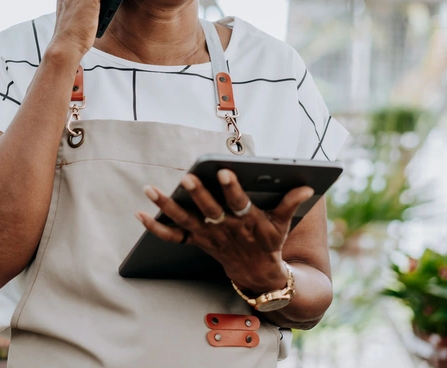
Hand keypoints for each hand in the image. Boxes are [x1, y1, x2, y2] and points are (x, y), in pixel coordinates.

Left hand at [136, 169, 313, 291]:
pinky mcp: (196, 241)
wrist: (258, 275)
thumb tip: (307, 187)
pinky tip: (139, 213)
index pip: (239, 203)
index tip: (226, 172)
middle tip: (186, 177)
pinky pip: (172, 237)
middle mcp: (224, 228)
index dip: (233, 189)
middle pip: (209, 210)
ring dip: (166, 206)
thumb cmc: (269, 241)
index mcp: (246, 221)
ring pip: (184, 220)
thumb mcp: (282, 224)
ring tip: (150, 189)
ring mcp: (207, 236)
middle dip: (198, 194)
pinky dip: (155, 227)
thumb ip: (290, 203)